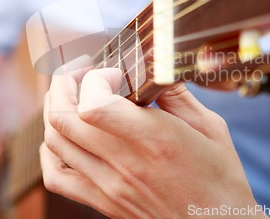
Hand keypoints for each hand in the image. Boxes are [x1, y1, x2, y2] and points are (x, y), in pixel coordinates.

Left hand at [41, 68, 267, 218]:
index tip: (114, 74)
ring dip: (55, 109)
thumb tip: (155, 68)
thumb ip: (178, 95)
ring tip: (71, 95)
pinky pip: (57, 177)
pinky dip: (51, 150)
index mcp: (154, 139)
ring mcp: (108, 186)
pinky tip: (64, 136)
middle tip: (80, 72)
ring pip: (55, 141)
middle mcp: (124, 163)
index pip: (94, 104)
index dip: (95, 78)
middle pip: (63, 117)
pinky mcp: (103, 202)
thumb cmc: (219, 179)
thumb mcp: (211, 128)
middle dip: (64, 84)